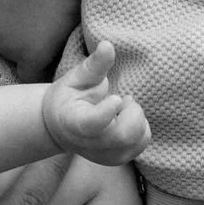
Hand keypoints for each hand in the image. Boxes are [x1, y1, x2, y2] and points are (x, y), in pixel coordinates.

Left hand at [0, 0, 77, 81]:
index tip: (13, 12)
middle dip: (7, 33)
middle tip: (29, 23)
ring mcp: (4, 43)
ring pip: (10, 55)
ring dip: (21, 51)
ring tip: (42, 37)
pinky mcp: (29, 55)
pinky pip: (27, 74)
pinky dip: (33, 74)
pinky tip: (42, 70)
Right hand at [42, 40, 149, 164]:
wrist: (61, 129)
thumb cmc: (68, 98)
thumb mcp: (75, 78)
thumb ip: (94, 64)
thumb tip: (108, 44)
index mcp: (74, 122)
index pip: (93, 124)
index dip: (108, 112)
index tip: (117, 97)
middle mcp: (89, 145)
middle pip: (123, 135)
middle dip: (132, 112)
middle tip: (123, 98)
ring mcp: (105, 156)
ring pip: (137, 139)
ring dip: (137, 118)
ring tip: (121, 109)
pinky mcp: (118, 159)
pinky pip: (142, 142)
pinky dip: (140, 127)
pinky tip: (124, 118)